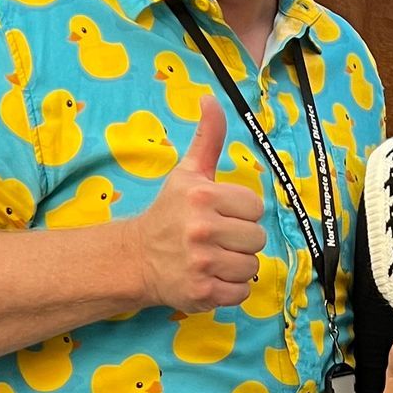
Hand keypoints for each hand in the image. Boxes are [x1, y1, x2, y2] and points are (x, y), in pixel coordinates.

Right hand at [125, 101, 264, 311]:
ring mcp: (202, 263)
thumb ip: (207, 139)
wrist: (136, 258)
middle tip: (217, 239)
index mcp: (202, 197)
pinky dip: (231, 289)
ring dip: (237, 265)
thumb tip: (211, 99)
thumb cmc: (168, 214)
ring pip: (252, 266)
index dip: (242, 213)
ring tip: (214, 259)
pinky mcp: (202, 292)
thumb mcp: (187, 173)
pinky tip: (212, 277)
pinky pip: (241, 293)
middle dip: (241, 240)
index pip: (255, 207)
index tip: (221, 215)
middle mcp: (202, 229)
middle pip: (256, 238)